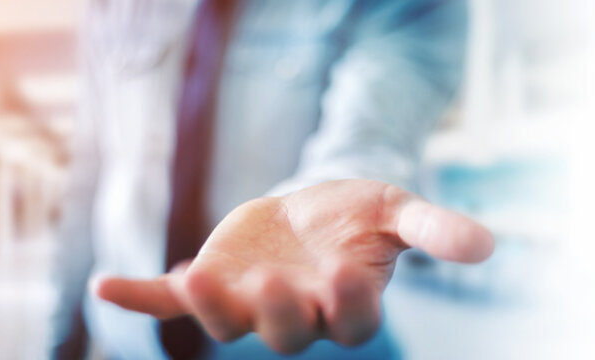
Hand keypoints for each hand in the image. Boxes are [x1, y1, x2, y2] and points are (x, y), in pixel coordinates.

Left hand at [93, 179, 493, 352]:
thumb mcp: (398, 210)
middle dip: (280, 313)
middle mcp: (296, 315)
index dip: (348, 306)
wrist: (312, 206)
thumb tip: (489, 245)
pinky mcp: (210, 284)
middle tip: (275, 284)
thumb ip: (435, 230)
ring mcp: (248, 304)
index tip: (347, 275)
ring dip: (210, 308)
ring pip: (227, 325)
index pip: (350, 323)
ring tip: (197, 280)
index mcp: (345, 303)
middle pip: (287, 335)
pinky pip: (171, 300)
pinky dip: (139, 296)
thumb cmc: (360, 215)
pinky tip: (106, 286)